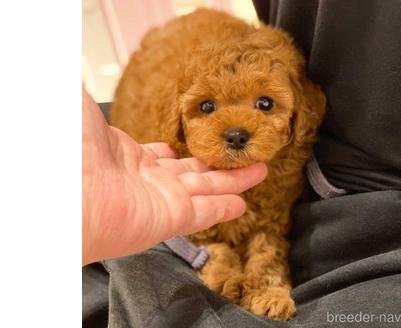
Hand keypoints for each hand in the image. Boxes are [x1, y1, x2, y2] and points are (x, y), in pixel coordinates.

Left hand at [82, 88, 266, 264]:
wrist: (64, 191)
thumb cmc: (68, 148)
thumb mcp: (79, 105)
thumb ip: (91, 94)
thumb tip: (85, 80)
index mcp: (125, 157)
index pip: (159, 157)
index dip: (176, 152)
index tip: (191, 148)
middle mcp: (146, 180)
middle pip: (192, 172)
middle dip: (217, 165)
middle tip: (239, 157)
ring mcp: (161, 199)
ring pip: (207, 190)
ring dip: (232, 183)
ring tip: (257, 172)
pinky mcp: (172, 217)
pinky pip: (206, 212)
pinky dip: (224, 208)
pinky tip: (241, 203)